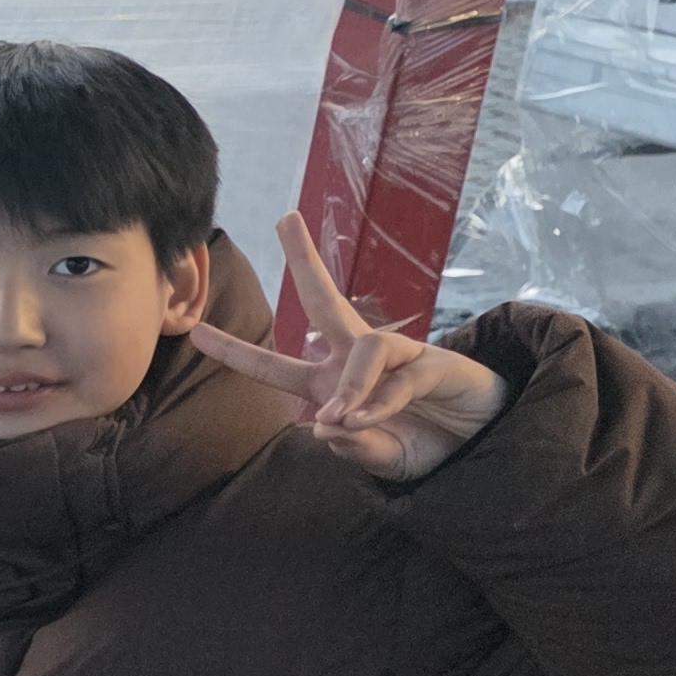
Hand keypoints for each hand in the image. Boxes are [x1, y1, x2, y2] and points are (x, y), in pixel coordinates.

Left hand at [189, 212, 507, 480]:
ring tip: (342, 418)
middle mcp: (358, 361)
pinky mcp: (435, 362)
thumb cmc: (423, 446)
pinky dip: (380, 400)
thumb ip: (353, 447)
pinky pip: (400, 374)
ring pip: (364, 348)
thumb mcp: (378, 458)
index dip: (237, 351)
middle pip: (326, 301)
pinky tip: (366, 419)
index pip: (275, 367)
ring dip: (350, 386)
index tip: (195, 332)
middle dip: (305, 259)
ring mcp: (398, 356)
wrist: (479, 448)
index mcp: (331, 384)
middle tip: (284, 217)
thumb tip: (326, 425)